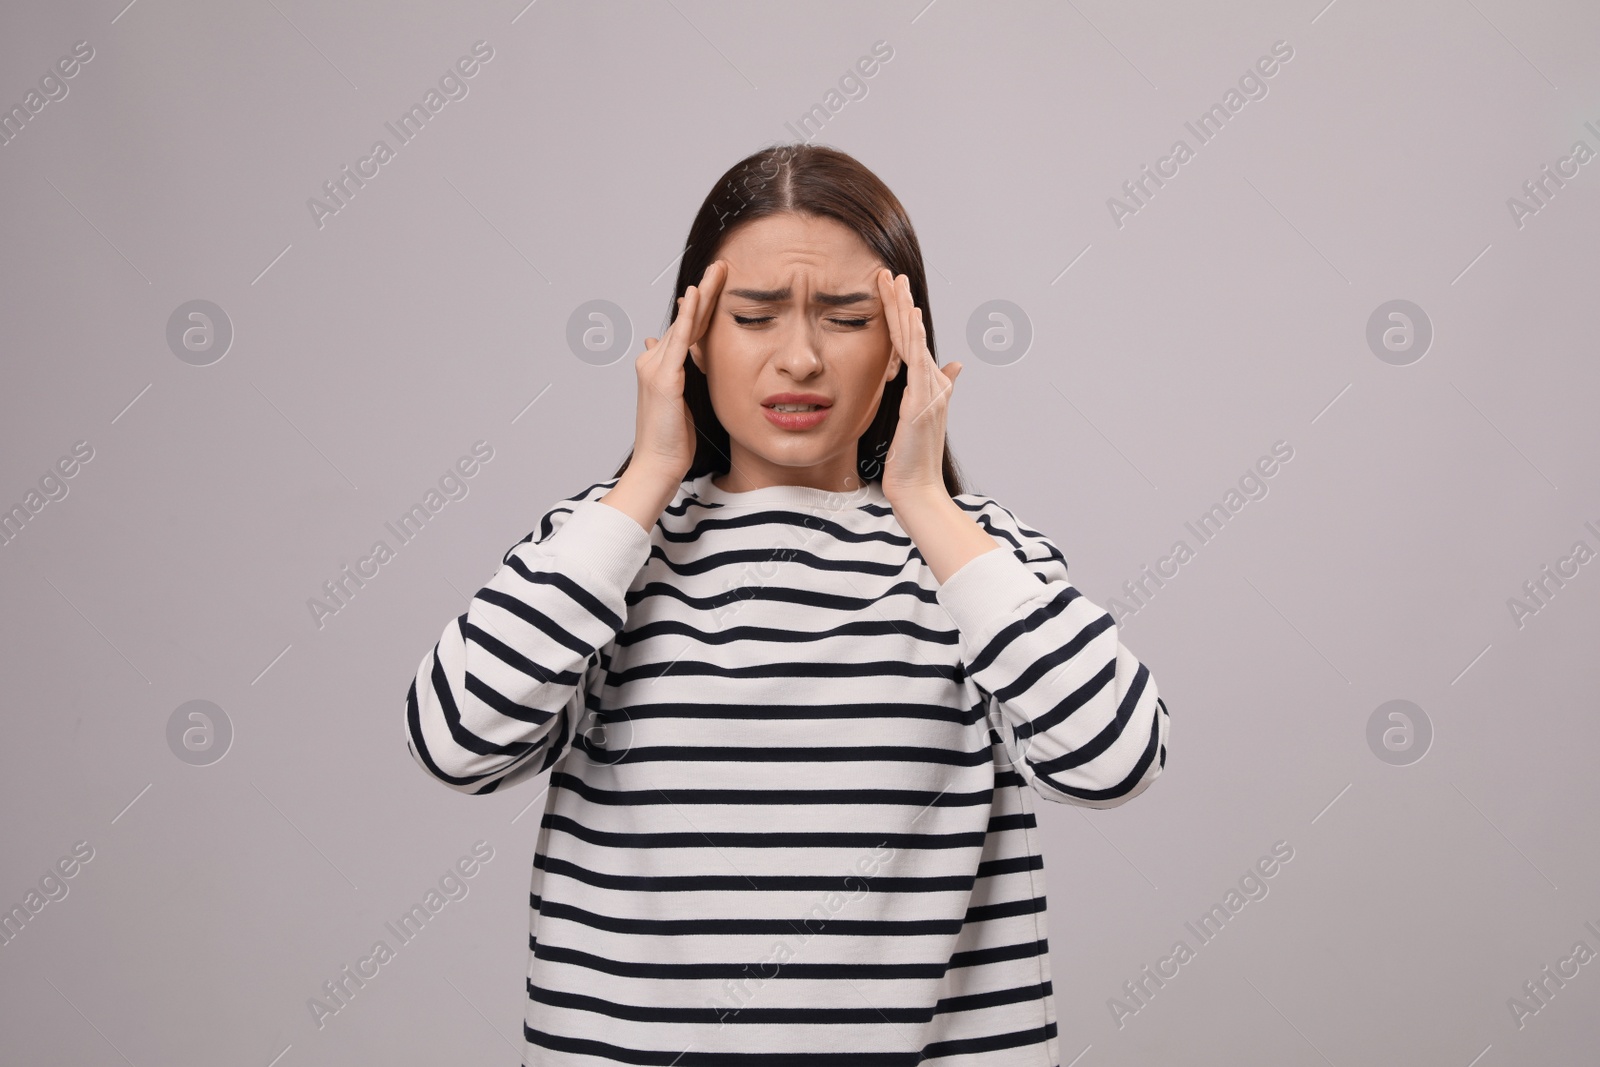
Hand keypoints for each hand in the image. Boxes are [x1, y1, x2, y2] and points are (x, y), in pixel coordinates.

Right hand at [629, 259, 727, 487]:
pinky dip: (688, 316)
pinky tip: (696, 296)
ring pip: (684, 323)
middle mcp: (654, 361)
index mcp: (660, 367)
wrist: (657, 466)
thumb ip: (673, 373)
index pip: (686, 330)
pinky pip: (679, 340)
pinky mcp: (663, 378)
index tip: (715, 285)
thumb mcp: (677, 402)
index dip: (702, 307)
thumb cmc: (671, 441)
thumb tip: (661, 343)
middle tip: (721, 266)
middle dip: (704, 292)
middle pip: (686, 320)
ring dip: (701, 294)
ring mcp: (656, 367)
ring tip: (718, 271)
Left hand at [875, 268, 961, 507]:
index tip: (888, 289)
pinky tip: (909, 316)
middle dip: (900, 302)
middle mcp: (933, 383)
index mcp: (927, 385)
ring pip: (915, 341)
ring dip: (905, 309)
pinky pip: (917, 362)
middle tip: (889, 273)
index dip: (899, 315)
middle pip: (912, 335)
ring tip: (896, 282)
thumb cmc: (911, 459)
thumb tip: (956, 366)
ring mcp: (930, 390)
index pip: (908, 343)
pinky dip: (913, 338)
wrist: (917, 488)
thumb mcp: (919, 419)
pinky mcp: (924, 400)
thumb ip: (938, 390)